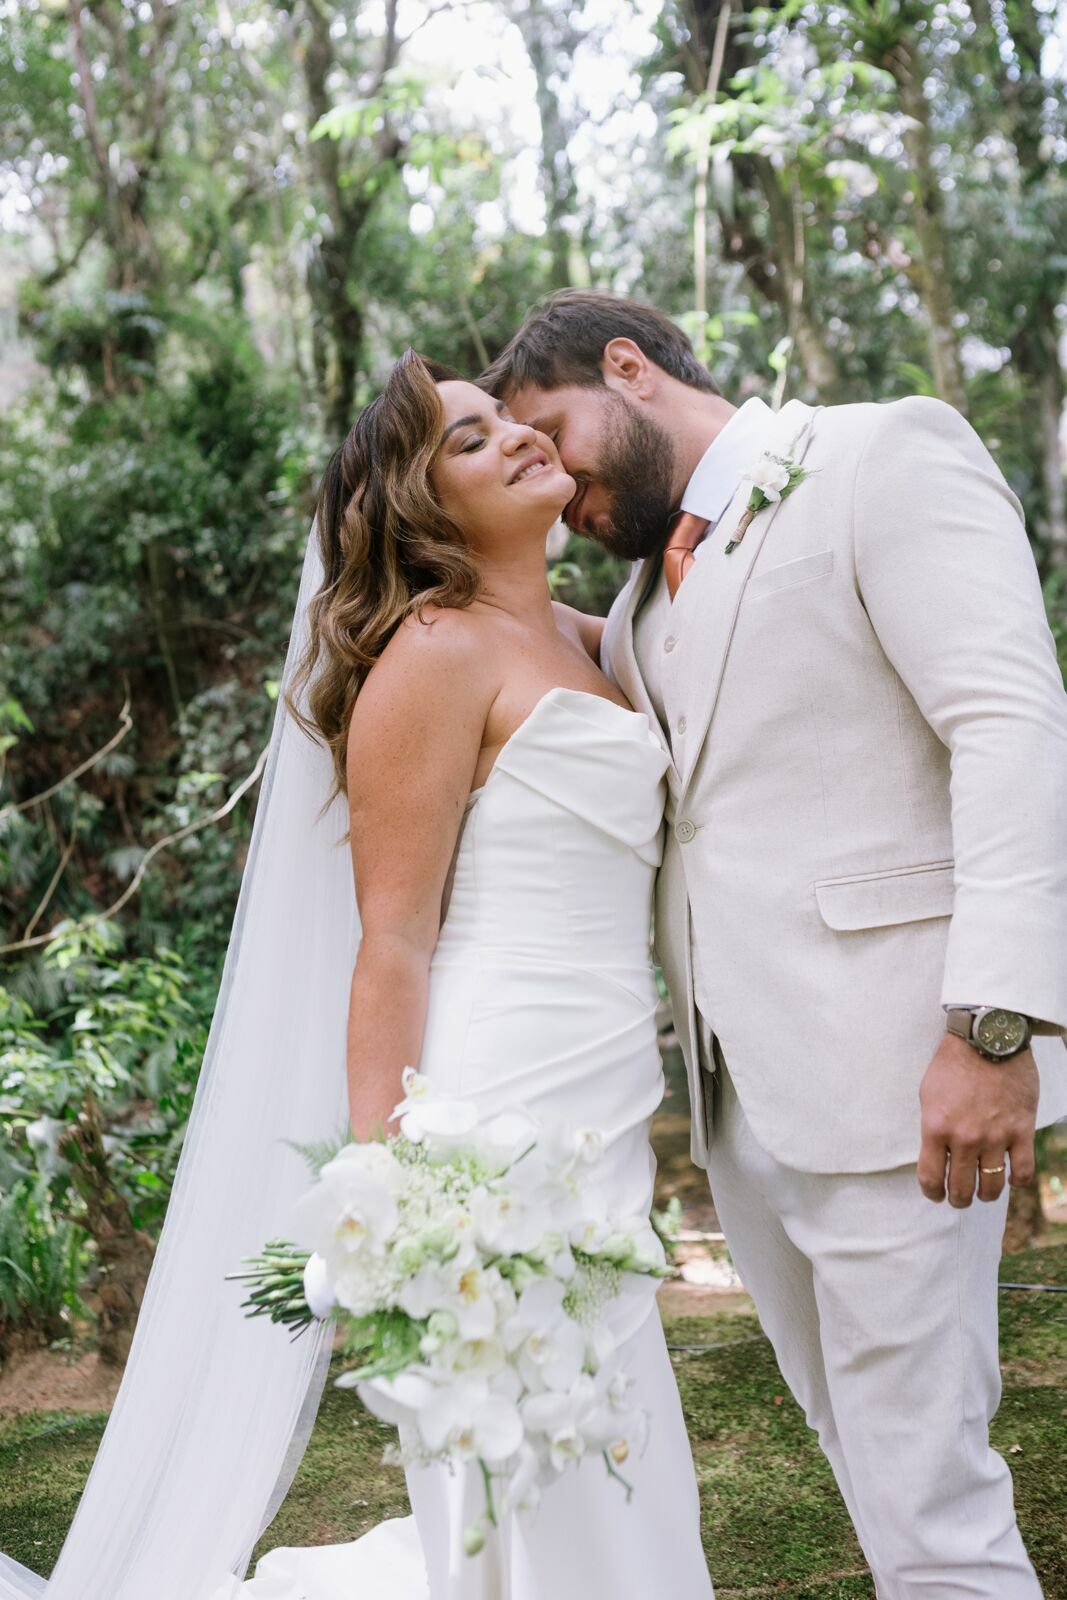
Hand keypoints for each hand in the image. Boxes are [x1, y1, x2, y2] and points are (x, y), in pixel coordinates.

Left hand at [917, 1034, 1038, 1206]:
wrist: (987, 1039)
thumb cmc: (953, 1064)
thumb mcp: (928, 1095)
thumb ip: (933, 1128)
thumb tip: (936, 1154)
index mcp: (936, 1129)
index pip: (931, 1178)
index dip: (932, 1192)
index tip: (935, 1194)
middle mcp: (965, 1139)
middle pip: (961, 1189)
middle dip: (958, 1199)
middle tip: (960, 1198)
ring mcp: (996, 1137)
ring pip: (992, 1186)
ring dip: (986, 1195)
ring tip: (983, 1192)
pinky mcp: (1021, 1131)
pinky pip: (1023, 1172)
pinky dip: (1017, 1181)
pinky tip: (1011, 1177)